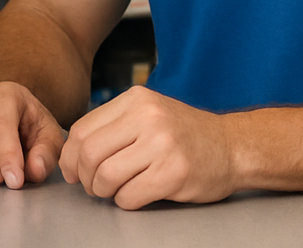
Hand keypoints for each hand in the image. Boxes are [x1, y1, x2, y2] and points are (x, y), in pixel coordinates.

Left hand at [59, 85, 237, 208]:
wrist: (232, 146)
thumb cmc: (184, 134)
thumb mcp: (148, 112)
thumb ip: (113, 124)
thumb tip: (73, 151)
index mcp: (135, 99)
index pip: (82, 129)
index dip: (70, 156)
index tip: (72, 170)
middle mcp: (148, 117)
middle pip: (89, 153)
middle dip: (84, 177)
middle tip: (92, 186)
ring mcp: (162, 145)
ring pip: (106, 176)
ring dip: (103, 191)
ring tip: (114, 190)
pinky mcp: (174, 173)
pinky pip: (129, 196)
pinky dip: (125, 201)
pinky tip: (136, 194)